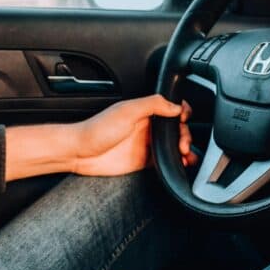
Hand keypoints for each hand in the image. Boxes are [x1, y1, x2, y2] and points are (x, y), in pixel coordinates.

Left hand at [4, 94, 196, 181]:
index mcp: (144, 111)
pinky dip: (176, 163)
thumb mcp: (126, 111)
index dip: (182, 112)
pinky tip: (182, 164)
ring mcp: (146, 144)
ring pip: (173, 145)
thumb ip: (152, 104)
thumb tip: (175, 106)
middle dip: (185, 136)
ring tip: (188, 156)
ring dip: (185, 150)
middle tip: (183, 145)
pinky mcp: (144, 161)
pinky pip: (165, 161)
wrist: (80, 153)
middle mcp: (147, 127)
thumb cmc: (97, 130)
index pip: (170, 107)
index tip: (185, 119)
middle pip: (176, 129)